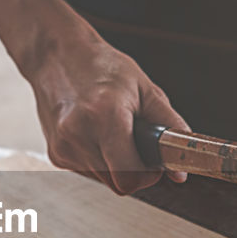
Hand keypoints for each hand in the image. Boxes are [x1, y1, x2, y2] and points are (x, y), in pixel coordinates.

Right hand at [0, 0, 187, 194]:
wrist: (56, 55)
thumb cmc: (101, 67)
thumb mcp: (145, 89)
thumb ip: (170, 127)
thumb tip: (181, 171)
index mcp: (105, 116)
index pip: (129, 176)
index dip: (147, 176)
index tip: (154, 164)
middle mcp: (79, 134)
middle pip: (118, 182)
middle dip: (134, 170)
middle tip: (137, 145)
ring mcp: (63, 146)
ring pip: (104, 179)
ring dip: (115, 164)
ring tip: (114, 133)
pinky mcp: (55, 153)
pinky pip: (88, 171)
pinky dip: (99, 159)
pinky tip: (96, 133)